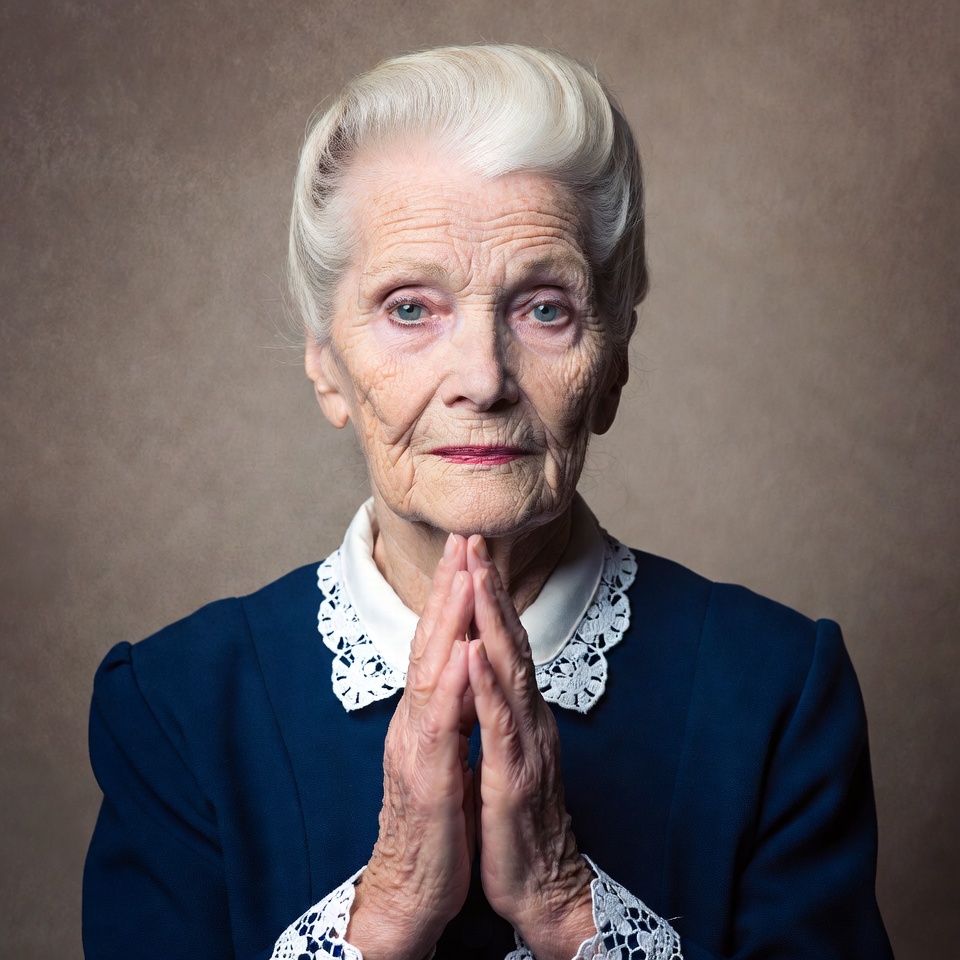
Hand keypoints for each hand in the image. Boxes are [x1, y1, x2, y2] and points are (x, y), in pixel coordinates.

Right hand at [347, 535, 477, 959]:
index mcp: (425, 713)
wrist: (413, 888)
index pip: (437, 642)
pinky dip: (451, 686)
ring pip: (430, 672)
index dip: (451, 595)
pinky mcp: (427, 780)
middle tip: (463, 538)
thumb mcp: (444, 752)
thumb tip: (464, 666)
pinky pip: (439, 727)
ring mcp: (417, 747)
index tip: (468, 550)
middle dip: (448, 588)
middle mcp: (415, 719)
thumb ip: (449, 708)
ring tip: (465, 575)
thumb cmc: (435, 819)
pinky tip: (462, 653)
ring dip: (448, 621)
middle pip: (430, 643)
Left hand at [465, 537, 594, 959]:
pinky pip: (499, 726)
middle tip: (473, 538)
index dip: (487, 594)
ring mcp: (525, 743)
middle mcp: (527, 716)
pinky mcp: (515, 777)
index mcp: (518, 710)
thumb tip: (489, 666)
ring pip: (509, 671)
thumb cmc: (517, 816)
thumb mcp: (506, 749)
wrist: (542, 883)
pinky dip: (486, 686)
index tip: (469, 550)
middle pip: (509, 640)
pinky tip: (474, 654)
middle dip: (489, 587)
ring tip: (477, 574)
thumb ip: (500, 706)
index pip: (502, 641)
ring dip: (491, 619)